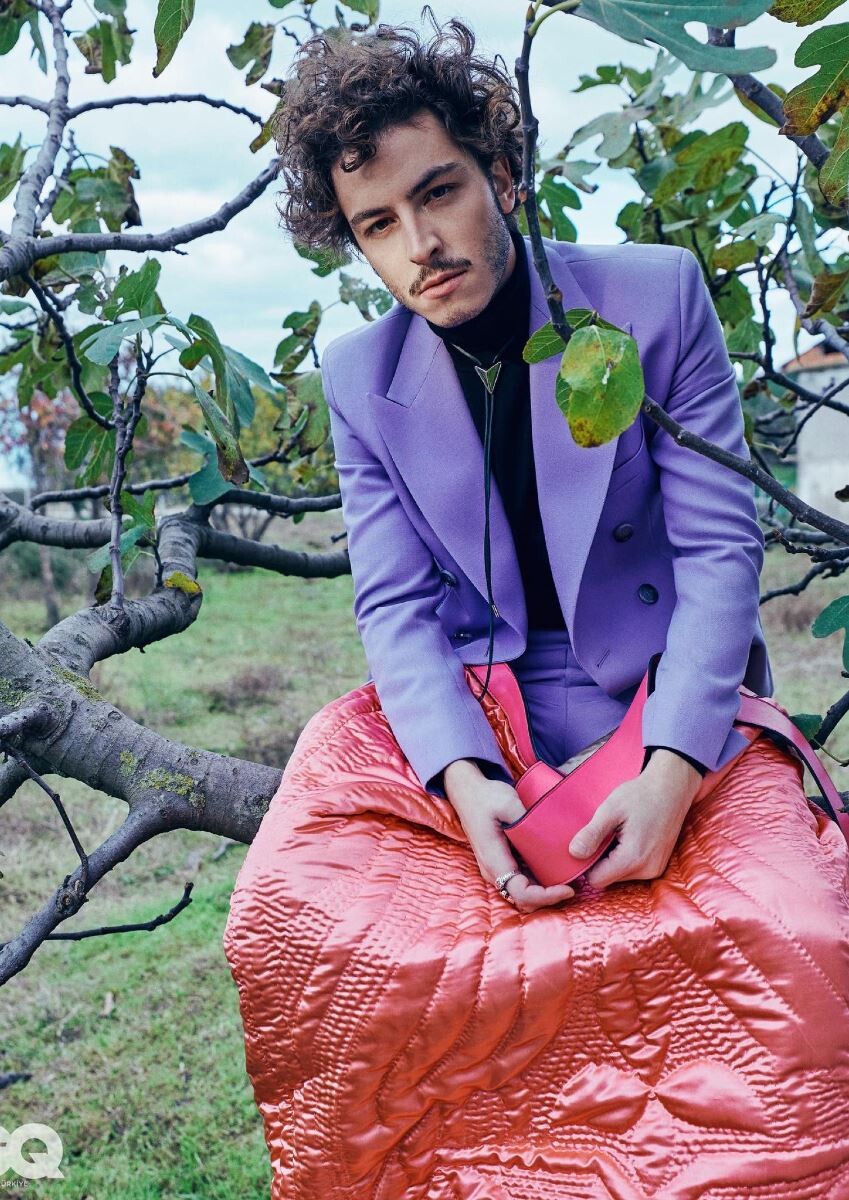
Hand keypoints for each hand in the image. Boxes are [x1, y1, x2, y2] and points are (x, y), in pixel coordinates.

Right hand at [443, 761, 574, 912]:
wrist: (467, 792)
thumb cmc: (485, 797)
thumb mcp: (508, 802)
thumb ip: (527, 819)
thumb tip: (551, 835)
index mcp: (494, 860)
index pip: (522, 894)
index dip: (546, 897)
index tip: (568, 888)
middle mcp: (494, 871)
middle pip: (525, 900)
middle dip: (550, 897)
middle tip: (576, 884)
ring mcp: (497, 869)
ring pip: (524, 894)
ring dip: (546, 891)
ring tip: (571, 878)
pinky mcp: (503, 863)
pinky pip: (523, 882)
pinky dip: (540, 882)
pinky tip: (557, 869)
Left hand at [568, 750, 702, 889]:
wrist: (671, 789)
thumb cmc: (640, 795)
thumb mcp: (610, 809)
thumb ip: (592, 834)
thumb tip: (573, 853)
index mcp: (633, 858)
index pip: (596, 880)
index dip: (586, 864)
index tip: (588, 843)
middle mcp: (647, 870)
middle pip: (608, 879)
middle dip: (600, 860)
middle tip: (606, 833)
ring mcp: (655, 870)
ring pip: (619, 876)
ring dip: (613, 859)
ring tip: (619, 833)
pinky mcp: (658, 866)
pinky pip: (633, 871)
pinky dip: (625, 858)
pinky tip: (629, 838)